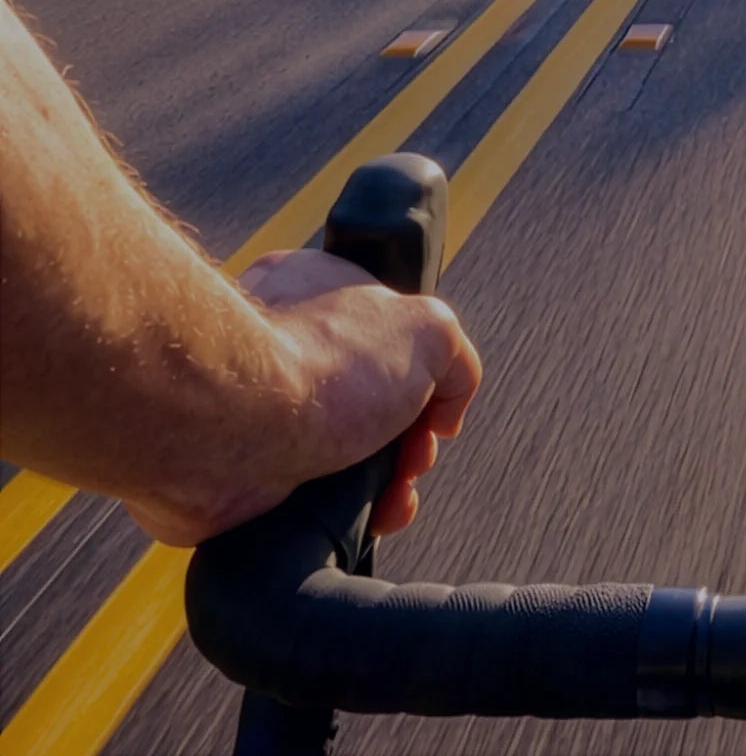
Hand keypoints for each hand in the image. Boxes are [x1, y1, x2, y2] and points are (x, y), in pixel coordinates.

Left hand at [122, 250, 480, 545]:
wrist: (227, 430)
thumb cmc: (319, 367)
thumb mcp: (430, 330)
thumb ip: (455, 357)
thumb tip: (445, 405)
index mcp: (321, 289)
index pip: (391, 335)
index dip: (425, 382)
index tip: (433, 415)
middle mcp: (285, 343)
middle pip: (371, 402)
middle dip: (406, 444)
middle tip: (413, 462)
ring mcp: (258, 408)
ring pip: (342, 456)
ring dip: (381, 487)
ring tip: (391, 503)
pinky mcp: (237, 468)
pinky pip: (303, 498)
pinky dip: (337, 515)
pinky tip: (358, 519)